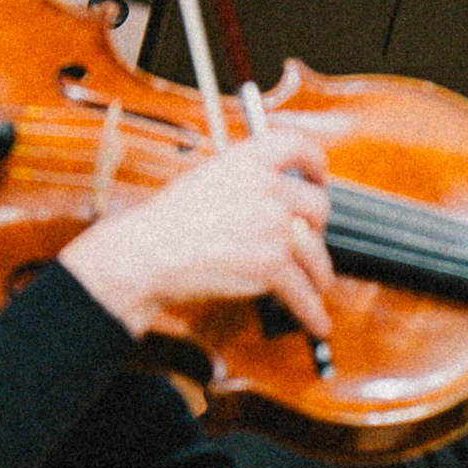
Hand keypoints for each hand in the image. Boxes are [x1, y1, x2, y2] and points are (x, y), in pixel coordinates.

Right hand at [62, 125, 333, 347]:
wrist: (148, 254)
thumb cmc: (167, 224)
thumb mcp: (206, 181)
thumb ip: (245, 184)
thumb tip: (275, 202)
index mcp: (248, 160)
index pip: (298, 145)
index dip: (315, 162)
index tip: (318, 177)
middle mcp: (266, 187)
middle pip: (317, 206)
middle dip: (317, 229)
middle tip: (307, 242)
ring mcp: (273, 225)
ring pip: (316, 252)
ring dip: (318, 274)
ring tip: (316, 286)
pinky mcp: (272, 263)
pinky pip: (303, 291)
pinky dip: (311, 311)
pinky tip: (316, 322)